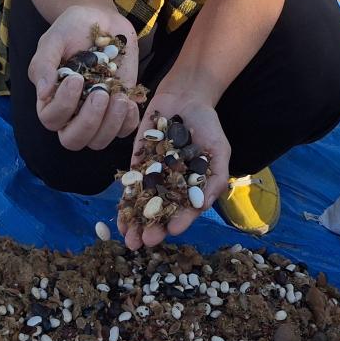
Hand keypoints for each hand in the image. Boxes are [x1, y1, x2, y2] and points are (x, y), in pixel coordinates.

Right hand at [29, 5, 139, 150]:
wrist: (100, 19)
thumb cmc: (72, 28)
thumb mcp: (54, 39)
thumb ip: (44, 64)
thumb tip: (43, 93)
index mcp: (51, 99)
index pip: (51, 119)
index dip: (63, 106)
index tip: (76, 79)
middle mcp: (72, 112)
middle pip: (73, 140)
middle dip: (88, 122)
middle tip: (100, 93)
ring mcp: (98, 113)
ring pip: (99, 141)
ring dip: (111, 124)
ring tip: (119, 97)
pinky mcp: (120, 109)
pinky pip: (124, 130)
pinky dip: (128, 121)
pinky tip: (128, 99)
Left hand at [119, 88, 230, 249]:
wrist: (184, 97)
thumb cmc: (207, 125)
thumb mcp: (219, 150)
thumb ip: (215, 177)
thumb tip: (205, 205)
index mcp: (194, 186)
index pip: (187, 208)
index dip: (181, 220)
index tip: (173, 230)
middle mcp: (174, 185)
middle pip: (162, 212)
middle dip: (153, 228)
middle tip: (146, 242)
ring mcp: (154, 176)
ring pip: (144, 205)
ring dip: (136, 223)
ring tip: (129, 239)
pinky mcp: (138, 164)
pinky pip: (130, 186)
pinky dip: (125, 202)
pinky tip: (120, 217)